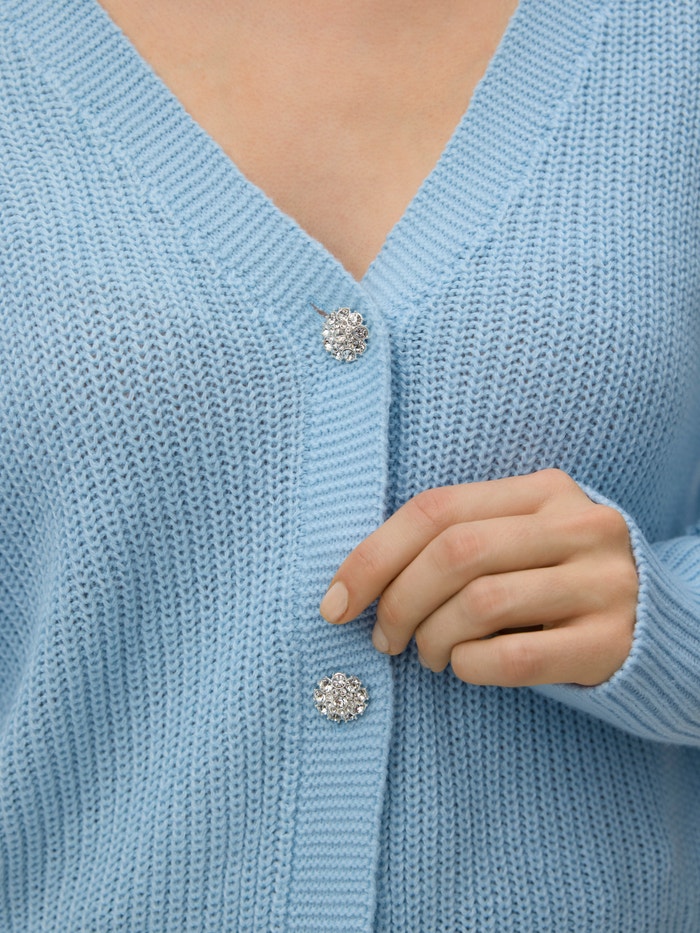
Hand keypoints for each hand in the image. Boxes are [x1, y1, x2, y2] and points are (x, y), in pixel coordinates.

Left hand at [319, 469, 637, 686]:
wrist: (660, 626)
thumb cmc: (556, 582)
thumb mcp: (517, 542)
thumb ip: (455, 543)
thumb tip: (354, 585)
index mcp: (544, 490)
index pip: (437, 508)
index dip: (373, 556)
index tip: (334, 601)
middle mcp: (578, 526)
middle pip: (454, 553)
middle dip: (397, 601)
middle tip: (383, 638)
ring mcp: (602, 582)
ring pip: (480, 603)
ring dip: (432, 638)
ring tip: (428, 655)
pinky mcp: (612, 640)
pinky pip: (514, 657)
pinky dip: (470, 667)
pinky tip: (465, 669)